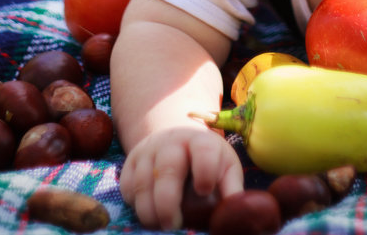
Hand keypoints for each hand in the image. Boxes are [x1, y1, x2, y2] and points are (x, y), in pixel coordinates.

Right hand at [120, 126, 243, 229]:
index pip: (203, 151)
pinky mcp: (130, 161)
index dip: (204, 171)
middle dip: (168, 202)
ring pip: (142, 181)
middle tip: (173, 226)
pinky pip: (127, 187)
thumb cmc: (207, 161)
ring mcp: (148, 150)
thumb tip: (239, 213)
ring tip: (161, 226)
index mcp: (201, 141)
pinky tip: (150, 213)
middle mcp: (172, 141)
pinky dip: (136, 205)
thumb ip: (232, 188)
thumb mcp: (225, 168)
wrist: (176, 140)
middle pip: (167, 169)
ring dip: (149, 210)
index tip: (205, 191)